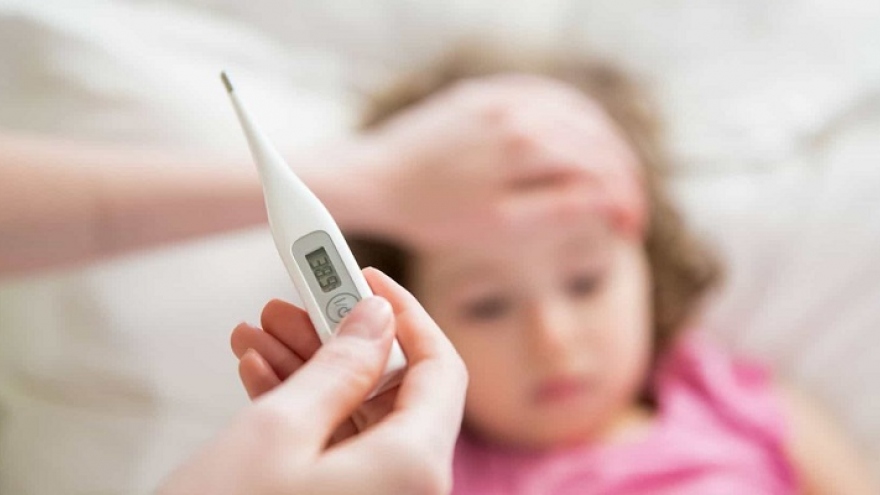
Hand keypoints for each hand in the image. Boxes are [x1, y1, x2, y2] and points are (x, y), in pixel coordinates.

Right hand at [159, 268, 467, 494]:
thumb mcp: (278, 430)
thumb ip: (340, 365)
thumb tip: (377, 317)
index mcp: (414, 468)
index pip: (439, 367)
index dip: (404, 313)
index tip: (363, 276)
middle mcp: (408, 491)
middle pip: (392, 391)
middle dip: (337, 340)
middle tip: (291, 300)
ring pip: (357, 419)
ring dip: (309, 371)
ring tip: (257, 332)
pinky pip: (337, 451)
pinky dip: (301, 414)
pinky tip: (259, 375)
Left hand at [364, 74, 636, 249]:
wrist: (376, 180)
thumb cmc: (433, 213)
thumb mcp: (500, 226)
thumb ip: (559, 209)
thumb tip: (608, 200)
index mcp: (527, 145)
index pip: (600, 168)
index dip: (624, 199)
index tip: (630, 227)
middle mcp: (519, 110)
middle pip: (596, 137)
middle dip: (622, 174)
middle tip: (629, 208)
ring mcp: (501, 95)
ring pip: (575, 111)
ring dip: (604, 143)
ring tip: (614, 176)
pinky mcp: (484, 92)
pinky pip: (544, 94)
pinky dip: (572, 116)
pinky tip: (580, 137)